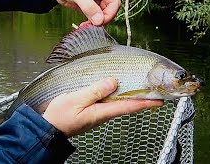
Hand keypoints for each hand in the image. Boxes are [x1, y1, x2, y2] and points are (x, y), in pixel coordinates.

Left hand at [42, 0, 120, 25]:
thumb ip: (90, 7)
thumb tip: (99, 20)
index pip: (114, 3)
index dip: (109, 14)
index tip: (100, 22)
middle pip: (109, 10)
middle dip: (102, 20)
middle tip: (93, 25)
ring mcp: (96, 0)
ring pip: (102, 15)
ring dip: (96, 23)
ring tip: (87, 25)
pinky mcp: (90, 7)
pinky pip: (95, 17)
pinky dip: (91, 22)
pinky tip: (85, 25)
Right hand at [42, 77, 163, 137]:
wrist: (49, 128)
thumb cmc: (60, 117)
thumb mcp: (76, 100)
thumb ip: (95, 90)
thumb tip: (113, 82)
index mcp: (102, 112)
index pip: (129, 106)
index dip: (146, 102)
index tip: (161, 99)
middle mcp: (104, 113)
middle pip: (128, 103)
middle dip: (142, 96)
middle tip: (155, 88)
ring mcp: (99, 112)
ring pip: (120, 101)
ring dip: (132, 94)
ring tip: (141, 85)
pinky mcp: (94, 109)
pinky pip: (110, 100)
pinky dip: (118, 93)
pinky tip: (117, 87)